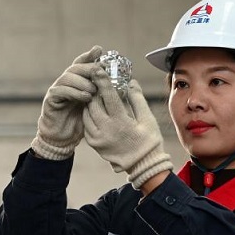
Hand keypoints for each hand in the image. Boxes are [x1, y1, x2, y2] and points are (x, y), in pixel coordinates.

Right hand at [30, 46, 103, 159]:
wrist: (63, 137)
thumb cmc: (81, 121)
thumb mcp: (95, 105)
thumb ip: (101, 93)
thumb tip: (120, 84)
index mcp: (76, 81)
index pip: (82, 63)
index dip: (89, 55)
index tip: (100, 50)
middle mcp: (66, 82)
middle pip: (75, 67)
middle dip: (88, 68)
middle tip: (100, 72)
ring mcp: (57, 89)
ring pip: (68, 77)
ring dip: (83, 81)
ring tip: (94, 90)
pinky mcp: (51, 99)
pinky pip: (61, 90)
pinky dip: (74, 92)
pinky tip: (86, 97)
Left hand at [83, 71, 172, 188]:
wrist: (142, 166)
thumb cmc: (148, 141)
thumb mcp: (147, 119)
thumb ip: (137, 99)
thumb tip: (130, 81)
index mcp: (120, 123)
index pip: (108, 96)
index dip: (102, 80)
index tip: (97, 68)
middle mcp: (105, 130)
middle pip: (94, 102)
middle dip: (94, 88)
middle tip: (96, 78)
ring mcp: (97, 138)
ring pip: (87, 112)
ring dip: (90, 100)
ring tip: (95, 91)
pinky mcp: (93, 143)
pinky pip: (86, 124)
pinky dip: (89, 113)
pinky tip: (95, 107)